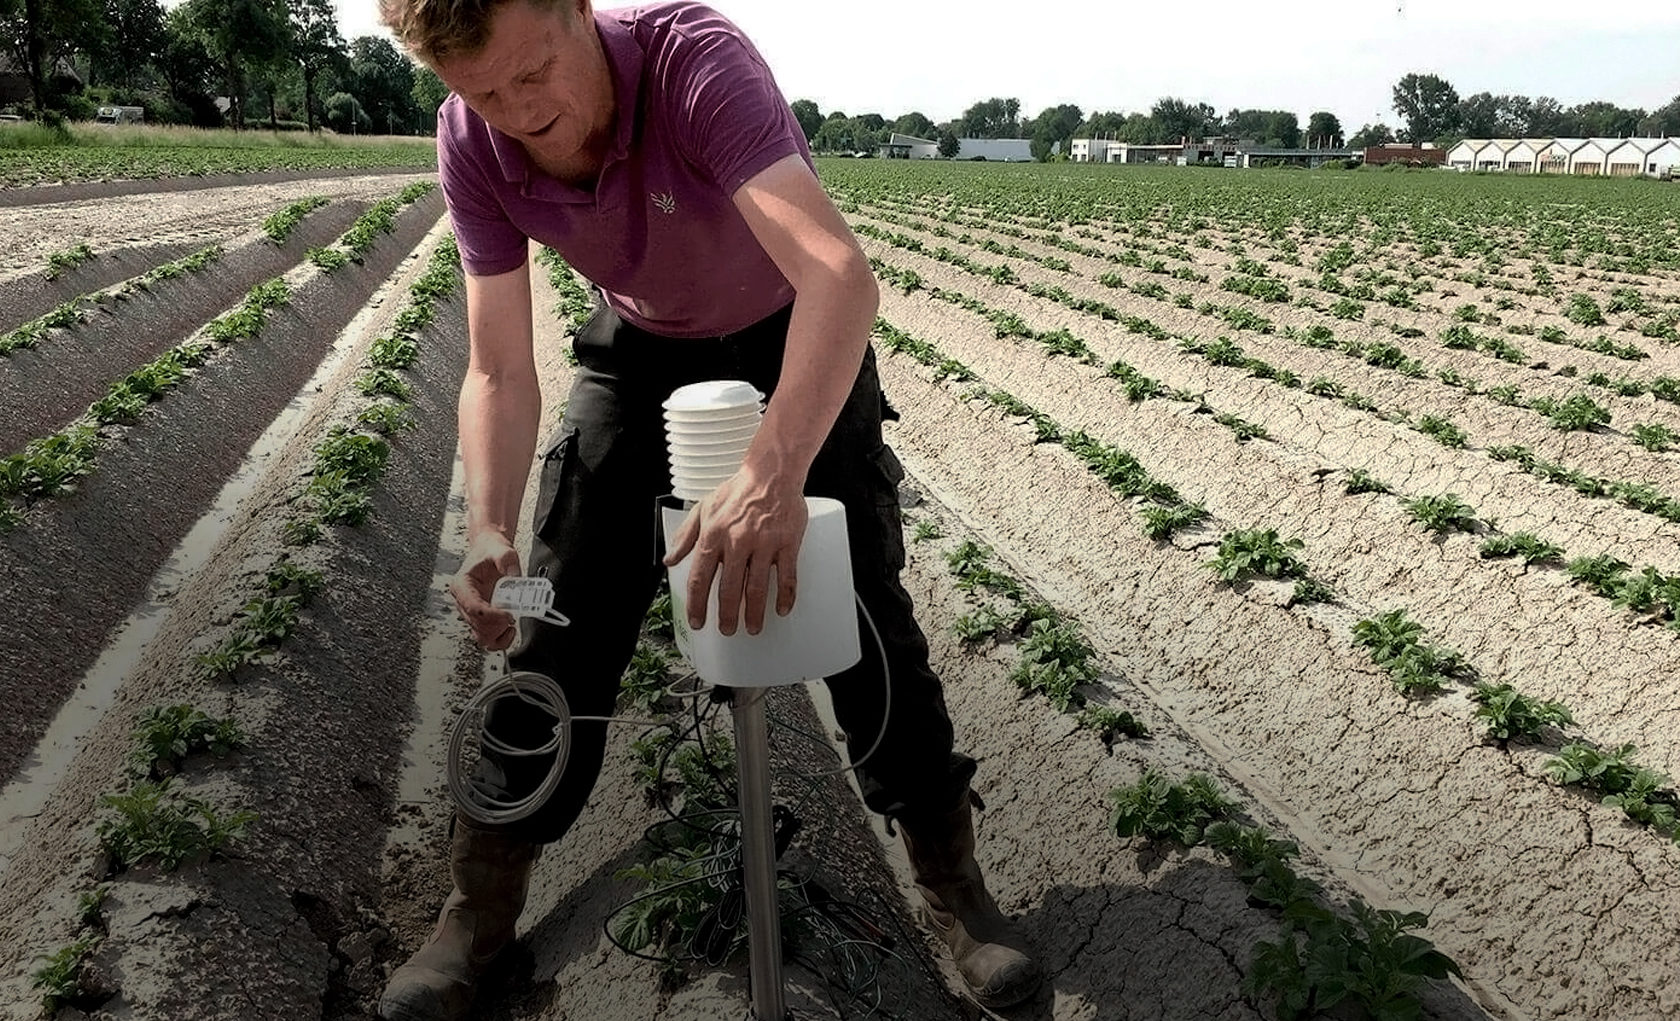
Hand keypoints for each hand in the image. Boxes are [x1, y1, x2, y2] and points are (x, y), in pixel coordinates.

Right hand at [449, 530, 523, 649]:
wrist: (490, 551)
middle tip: (514, 616)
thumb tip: (514, 575)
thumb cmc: (490, 552)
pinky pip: (487, 638)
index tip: (509, 615)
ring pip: (481, 636)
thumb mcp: (501, 550)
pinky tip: (509, 629)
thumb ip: (507, 560)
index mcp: (462, 585)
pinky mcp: (482, 618)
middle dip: (498, 625)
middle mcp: (464, 601)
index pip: (473, 608)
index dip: (492, 616)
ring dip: (499, 634)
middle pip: (477, 625)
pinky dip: (500, 639)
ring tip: (511, 622)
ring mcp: (472, 612)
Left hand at [663, 471, 805, 635]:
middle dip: (726, 615)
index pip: (700, 578)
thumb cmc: (738, 490)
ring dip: (753, 612)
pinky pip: (787, 576)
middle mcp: (737, 542)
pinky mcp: (787, 543)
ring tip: (751, 628)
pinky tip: (780, 609)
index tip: (698, 621)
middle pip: (729, 588)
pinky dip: (784, 596)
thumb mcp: (704, 508)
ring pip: (757, 587)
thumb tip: (671, 559)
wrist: (772, 473)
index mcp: (714, 535)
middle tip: (727, 630)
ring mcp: (764, 544)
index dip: (697, 604)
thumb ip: (685, 536)